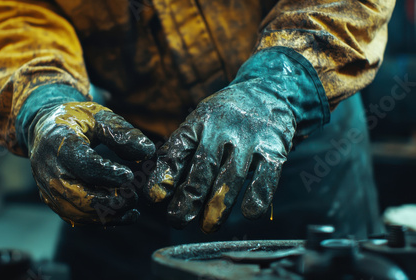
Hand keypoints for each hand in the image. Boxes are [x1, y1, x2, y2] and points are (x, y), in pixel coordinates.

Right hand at [26, 100, 154, 225]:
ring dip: (107, 213)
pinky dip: (101, 220)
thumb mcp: (99, 117)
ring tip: (131, 205)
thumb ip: (122, 132)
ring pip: (76, 211)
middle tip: (134, 196)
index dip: (108, 173)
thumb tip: (148, 151)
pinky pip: (75, 217)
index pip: (83, 163)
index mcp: (58, 141)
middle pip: (78, 194)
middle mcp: (48, 167)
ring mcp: (47, 186)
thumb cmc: (78, 120)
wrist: (45, 129)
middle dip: (110, 200)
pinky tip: (124, 214)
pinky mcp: (52, 200)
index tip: (130, 176)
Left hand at [144, 47, 328, 232]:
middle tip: (177, 220)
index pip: (178, 149)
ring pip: (231, 177)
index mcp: (199, 121)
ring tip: (208, 226)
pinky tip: (249, 214)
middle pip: (203, 168)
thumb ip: (182, 149)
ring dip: (218, 206)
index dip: (165, 175)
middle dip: (189, 198)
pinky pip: (266, 176)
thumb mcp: (200, 120)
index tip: (155, 198)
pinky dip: (257, 197)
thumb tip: (157, 186)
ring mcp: (250, 137)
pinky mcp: (275, 147)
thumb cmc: (225, 116)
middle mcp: (223, 127)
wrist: (269, 90)